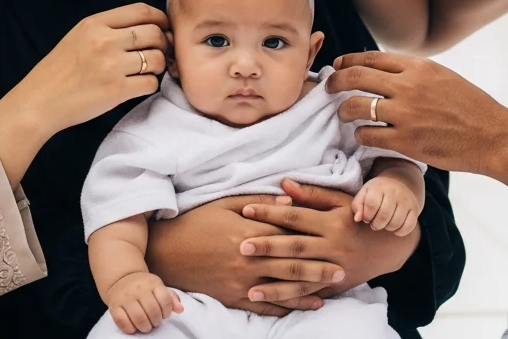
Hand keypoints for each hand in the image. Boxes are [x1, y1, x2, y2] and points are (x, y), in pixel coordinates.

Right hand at [26, 3, 168, 135]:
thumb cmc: (58, 71)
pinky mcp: (116, 90)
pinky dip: (150, 84)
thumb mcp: (78, 36)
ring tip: (150, 70)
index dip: (160, 18)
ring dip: (159, 65)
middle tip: (161, 52)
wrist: (38, 102)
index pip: (141, 11)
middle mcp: (104, 41)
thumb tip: (148, 27)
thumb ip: (108, 28)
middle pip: (154, 33)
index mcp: (94, 24)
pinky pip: (151, 83)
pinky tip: (139, 86)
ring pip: (156, 58)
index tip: (164, 27)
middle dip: (164, 42)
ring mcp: (111, 66)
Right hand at [104, 272, 182, 334]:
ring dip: (145, 327)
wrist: (122, 279)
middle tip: (155, 323)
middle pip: (152, 310)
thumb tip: (180, 309)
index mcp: (152, 283)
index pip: (164, 299)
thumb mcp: (158, 287)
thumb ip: (171, 298)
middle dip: (156, 321)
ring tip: (147, 326)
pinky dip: (130, 328)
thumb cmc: (145, 287)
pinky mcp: (114, 306)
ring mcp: (125, 297)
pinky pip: (122, 322)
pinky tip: (135, 327)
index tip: (165, 315)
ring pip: (138, 317)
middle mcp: (138, 289)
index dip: (167, 311)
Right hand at [146, 194, 335, 316]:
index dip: (312, 238)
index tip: (332, 240)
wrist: (166, 252)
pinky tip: (303, 306)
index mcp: (248, 231)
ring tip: (329, 289)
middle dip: (318, 268)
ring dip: (308, 289)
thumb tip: (290, 200)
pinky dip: (286, 308)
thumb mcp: (225, 204)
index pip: (286, 235)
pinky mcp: (233, 297)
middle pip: (290, 263)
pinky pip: (264, 306)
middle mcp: (248, 259)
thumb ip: (259, 203)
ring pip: (282, 288)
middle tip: (341, 270)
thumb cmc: (196, 222)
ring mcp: (241, 281)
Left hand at [239, 179, 418, 304]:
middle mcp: (332, 246)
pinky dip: (290, 298)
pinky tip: (270, 300)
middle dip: (268, 247)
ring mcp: (334, 268)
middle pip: (295, 246)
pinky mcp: (335, 285)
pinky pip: (310, 293)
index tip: (246, 211)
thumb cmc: (359, 217)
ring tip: (250, 287)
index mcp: (331, 222)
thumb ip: (312, 195)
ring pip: (301, 277)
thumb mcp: (340, 201)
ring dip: (275, 284)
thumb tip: (284, 184)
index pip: (295, 217)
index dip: (270, 213)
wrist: (389, 246)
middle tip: (242, 247)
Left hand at [328, 51, 507, 176]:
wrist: (493, 136)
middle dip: (335, 81)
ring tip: (343, 115)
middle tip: (328, 87)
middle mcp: (408, 86)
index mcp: (419, 67)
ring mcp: (405, 114)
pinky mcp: (405, 141)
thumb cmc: (471, 108)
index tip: (338, 65)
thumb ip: (415, 73)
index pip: (372, 58)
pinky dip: (360, 135)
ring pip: (356, 106)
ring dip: (343, 110)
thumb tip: (386, 69)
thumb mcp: (444, 77)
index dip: (349, 61)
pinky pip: (368, 134)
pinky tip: (363, 136)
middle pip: (356, 76)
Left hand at [352, 176, 419, 236]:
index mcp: (379, 186)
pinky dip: (400, 231)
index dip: (367, 216)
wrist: (398, 183)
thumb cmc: (376, 192)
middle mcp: (394, 191)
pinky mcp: (414, 208)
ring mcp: (406, 200)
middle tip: (374, 223)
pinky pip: (409, 226)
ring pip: (396, 222)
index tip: (366, 218)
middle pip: (384, 215)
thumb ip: (357, 205)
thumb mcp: (364, 194)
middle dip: (376, 224)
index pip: (371, 204)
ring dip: (387, 227)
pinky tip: (395, 228)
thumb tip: (358, 219)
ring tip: (384, 223)